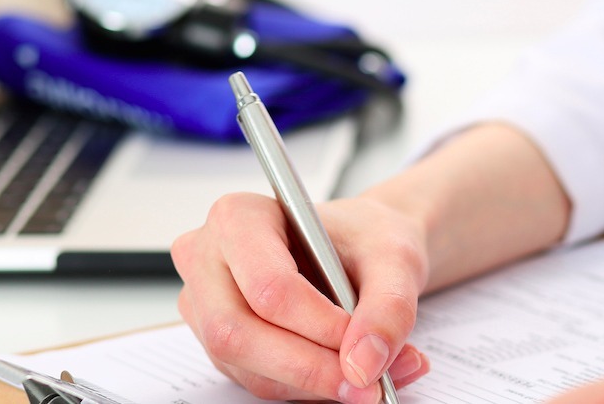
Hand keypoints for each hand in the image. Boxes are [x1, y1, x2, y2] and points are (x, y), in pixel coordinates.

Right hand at [172, 193, 430, 402]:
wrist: (364, 250)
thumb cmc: (367, 240)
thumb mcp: (395, 260)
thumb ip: (388, 308)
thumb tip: (365, 363)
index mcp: (239, 218)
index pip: (268, 286)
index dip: (318, 325)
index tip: (363, 345)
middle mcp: (209, 261)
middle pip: (239, 334)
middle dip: (310, 367)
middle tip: (368, 383)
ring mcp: (208, 308)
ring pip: (248, 367)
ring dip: (316, 384)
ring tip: (378, 379)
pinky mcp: (224, 345)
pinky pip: (260, 381)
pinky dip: (311, 388)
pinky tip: (351, 377)